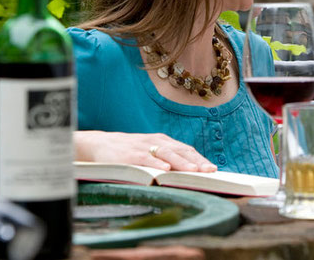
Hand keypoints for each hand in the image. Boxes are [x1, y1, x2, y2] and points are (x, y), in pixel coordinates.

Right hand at [77, 131, 216, 171]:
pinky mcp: (131, 155)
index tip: (213, 169)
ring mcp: (144, 147)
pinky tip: (165, 169)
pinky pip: (146, 158)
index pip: (186, 150)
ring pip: (167, 154)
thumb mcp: (150, 151)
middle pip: (181, 151)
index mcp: (163, 141)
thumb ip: (166, 158)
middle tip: (210, 171)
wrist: (100, 144)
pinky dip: (156, 163)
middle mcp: (156, 142)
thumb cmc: (129, 151)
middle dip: (197, 162)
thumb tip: (188, 173)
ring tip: (194, 170)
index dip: (200, 159)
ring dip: (182, 162)